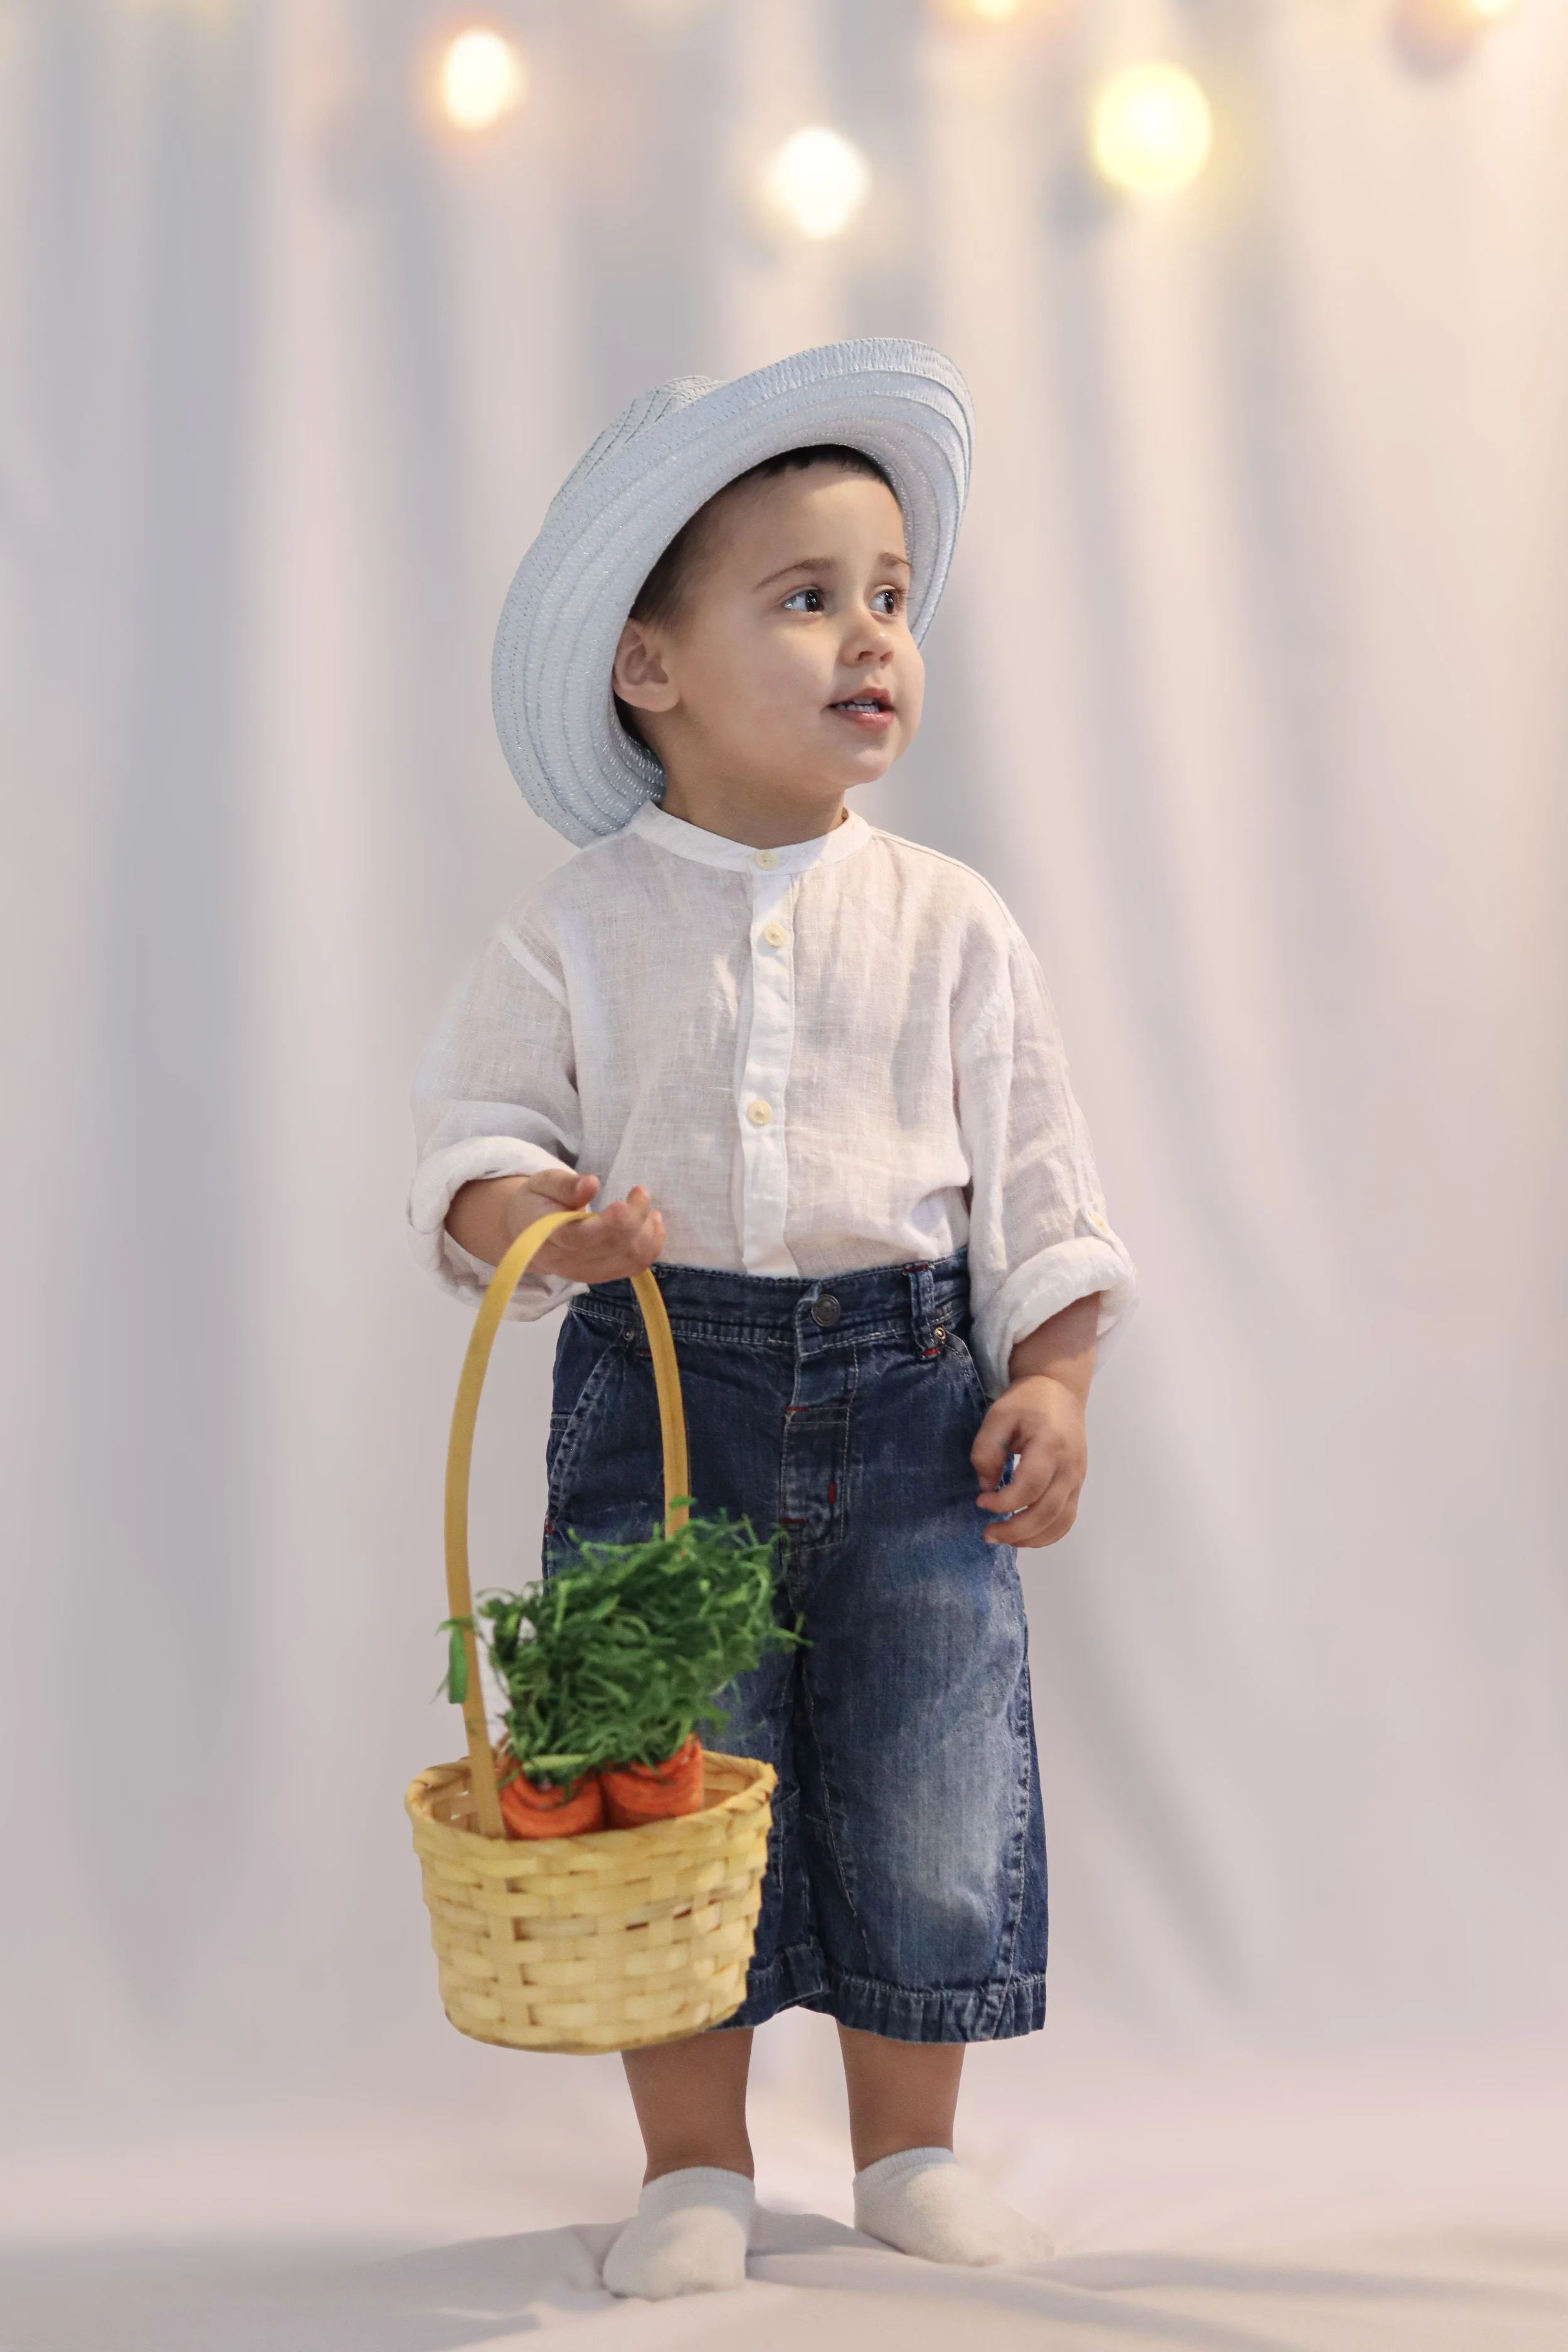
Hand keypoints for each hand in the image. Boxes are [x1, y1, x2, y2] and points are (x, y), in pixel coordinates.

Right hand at [447, 1167, 663, 1284]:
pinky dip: (651, 1245)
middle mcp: (569, 1261)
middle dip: (635, 1218)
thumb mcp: (543, 1184)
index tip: (624, 1203)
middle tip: (640, 1191)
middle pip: (613, 1246)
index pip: (583, 1237)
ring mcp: (588, 1272)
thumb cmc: (538, 1203)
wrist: (528, 1233)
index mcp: (550, 1237)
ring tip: (648, 1206)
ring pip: (629, 1259)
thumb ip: (566, 1185)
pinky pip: (635, 1266)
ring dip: (648, 1232)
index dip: (609, 1224)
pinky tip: (653, 1224)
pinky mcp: (603, 1275)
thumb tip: (591, 1183)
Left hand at [971, 1374, 1087, 1547]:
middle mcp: (1070, 1466)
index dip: (1004, 1502)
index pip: (1030, 1486)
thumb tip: (986, 1487)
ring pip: (1060, 1522)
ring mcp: (1077, 1479)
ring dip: (1031, 1538)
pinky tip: (1023, 1536)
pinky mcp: (1077, 1486)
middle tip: (988, 1534)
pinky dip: (1046, 1535)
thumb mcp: (998, 1415)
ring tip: (1002, 1538)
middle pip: (1047, 1511)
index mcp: (1050, 1445)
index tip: (980, 1501)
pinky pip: (1067, 1520)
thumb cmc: (1027, 1402)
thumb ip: (987, 1450)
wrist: (1061, 1392)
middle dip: (1015, 1530)